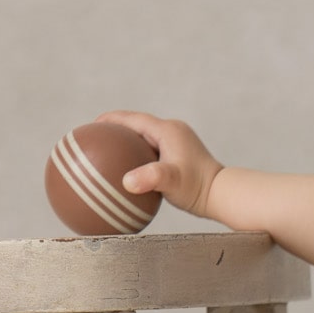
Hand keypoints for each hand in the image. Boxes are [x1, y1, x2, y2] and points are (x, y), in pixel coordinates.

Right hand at [93, 111, 224, 217]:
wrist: (223, 194)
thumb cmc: (198, 188)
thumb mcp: (172, 181)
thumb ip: (150, 178)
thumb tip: (127, 182)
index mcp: (166, 130)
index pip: (131, 118)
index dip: (109, 120)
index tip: (90, 127)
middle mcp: (172, 132)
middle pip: (135, 126)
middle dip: (114, 131)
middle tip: (94, 140)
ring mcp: (176, 144)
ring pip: (144, 139)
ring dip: (125, 144)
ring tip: (106, 155)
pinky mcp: (179, 156)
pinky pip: (151, 153)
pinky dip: (137, 158)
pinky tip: (127, 173)